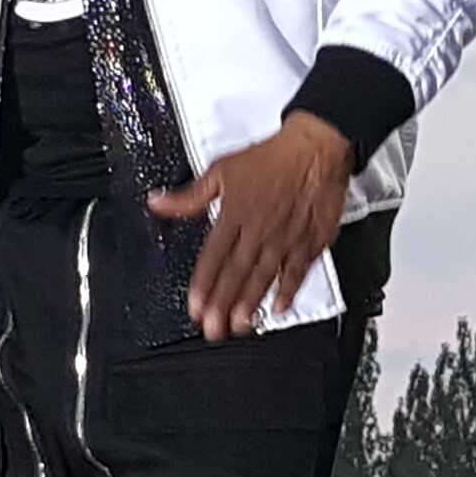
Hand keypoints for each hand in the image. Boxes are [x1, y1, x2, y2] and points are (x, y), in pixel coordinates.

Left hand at [149, 116, 354, 341]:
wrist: (316, 147)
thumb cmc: (272, 158)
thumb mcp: (221, 171)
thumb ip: (189, 196)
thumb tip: (159, 203)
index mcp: (235, 214)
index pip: (213, 257)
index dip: (203, 285)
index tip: (195, 307)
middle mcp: (259, 230)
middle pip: (237, 274)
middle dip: (223, 305)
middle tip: (213, 328)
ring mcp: (286, 238)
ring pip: (264, 276)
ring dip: (251, 303)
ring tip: (240, 325)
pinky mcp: (311, 240)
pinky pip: (298, 269)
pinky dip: (289, 289)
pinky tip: (279, 305)